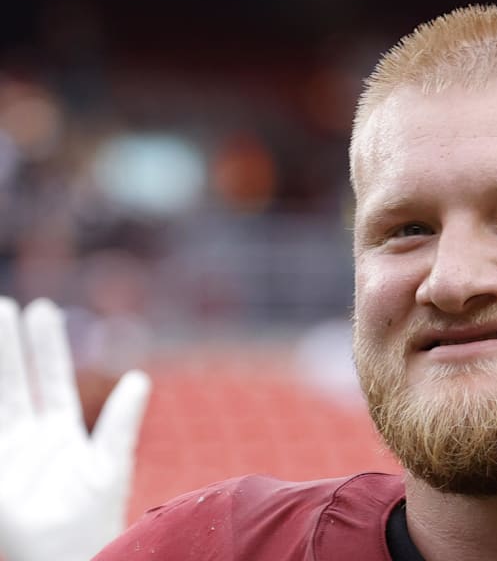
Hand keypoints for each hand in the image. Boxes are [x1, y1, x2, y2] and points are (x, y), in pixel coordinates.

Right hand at [0, 298, 150, 560]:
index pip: (50, 379)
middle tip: (5, 304)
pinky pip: (11, 431)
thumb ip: (121, 421)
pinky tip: (19, 384)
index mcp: (61, 434)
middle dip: (11, 345)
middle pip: (18, 381)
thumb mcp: (112, 462)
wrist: (76, 558)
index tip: (40, 309)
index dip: (46, 346)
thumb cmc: (96, 519)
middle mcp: (31, 440)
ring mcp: (11, 455)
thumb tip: (139, 378)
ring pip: (1, 399)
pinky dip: (15, 410)